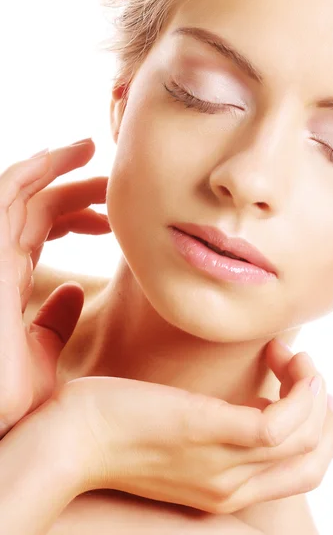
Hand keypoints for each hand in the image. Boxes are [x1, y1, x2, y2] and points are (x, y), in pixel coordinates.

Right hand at [0, 138, 109, 436]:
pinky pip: (7, 193)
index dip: (72, 216)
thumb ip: (54, 321)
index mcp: (9, 281)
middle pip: (34, 208)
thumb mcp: (40, 352)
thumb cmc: (7, 395)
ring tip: (91, 149)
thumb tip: (76, 293)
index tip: (107, 217)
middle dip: (71, 189)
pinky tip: (66, 154)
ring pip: (20, 191)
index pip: (39, 233)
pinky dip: (34, 168)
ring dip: (55, 166)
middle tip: (110, 183)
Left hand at [53, 339, 332, 514]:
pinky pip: (280, 424)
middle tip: (303, 369)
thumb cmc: (115, 424)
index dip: (316, 426)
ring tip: (287, 355)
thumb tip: (238, 394)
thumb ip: (212, 425)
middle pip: (314, 461)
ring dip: (312, 388)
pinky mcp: (208, 430)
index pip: (301, 471)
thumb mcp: (175, 434)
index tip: (297, 384)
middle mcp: (231, 485)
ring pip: (306, 440)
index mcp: (225, 487)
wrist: (68, 437)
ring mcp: (222, 462)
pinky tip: (283, 357)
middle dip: (325, 411)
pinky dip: (300, 391)